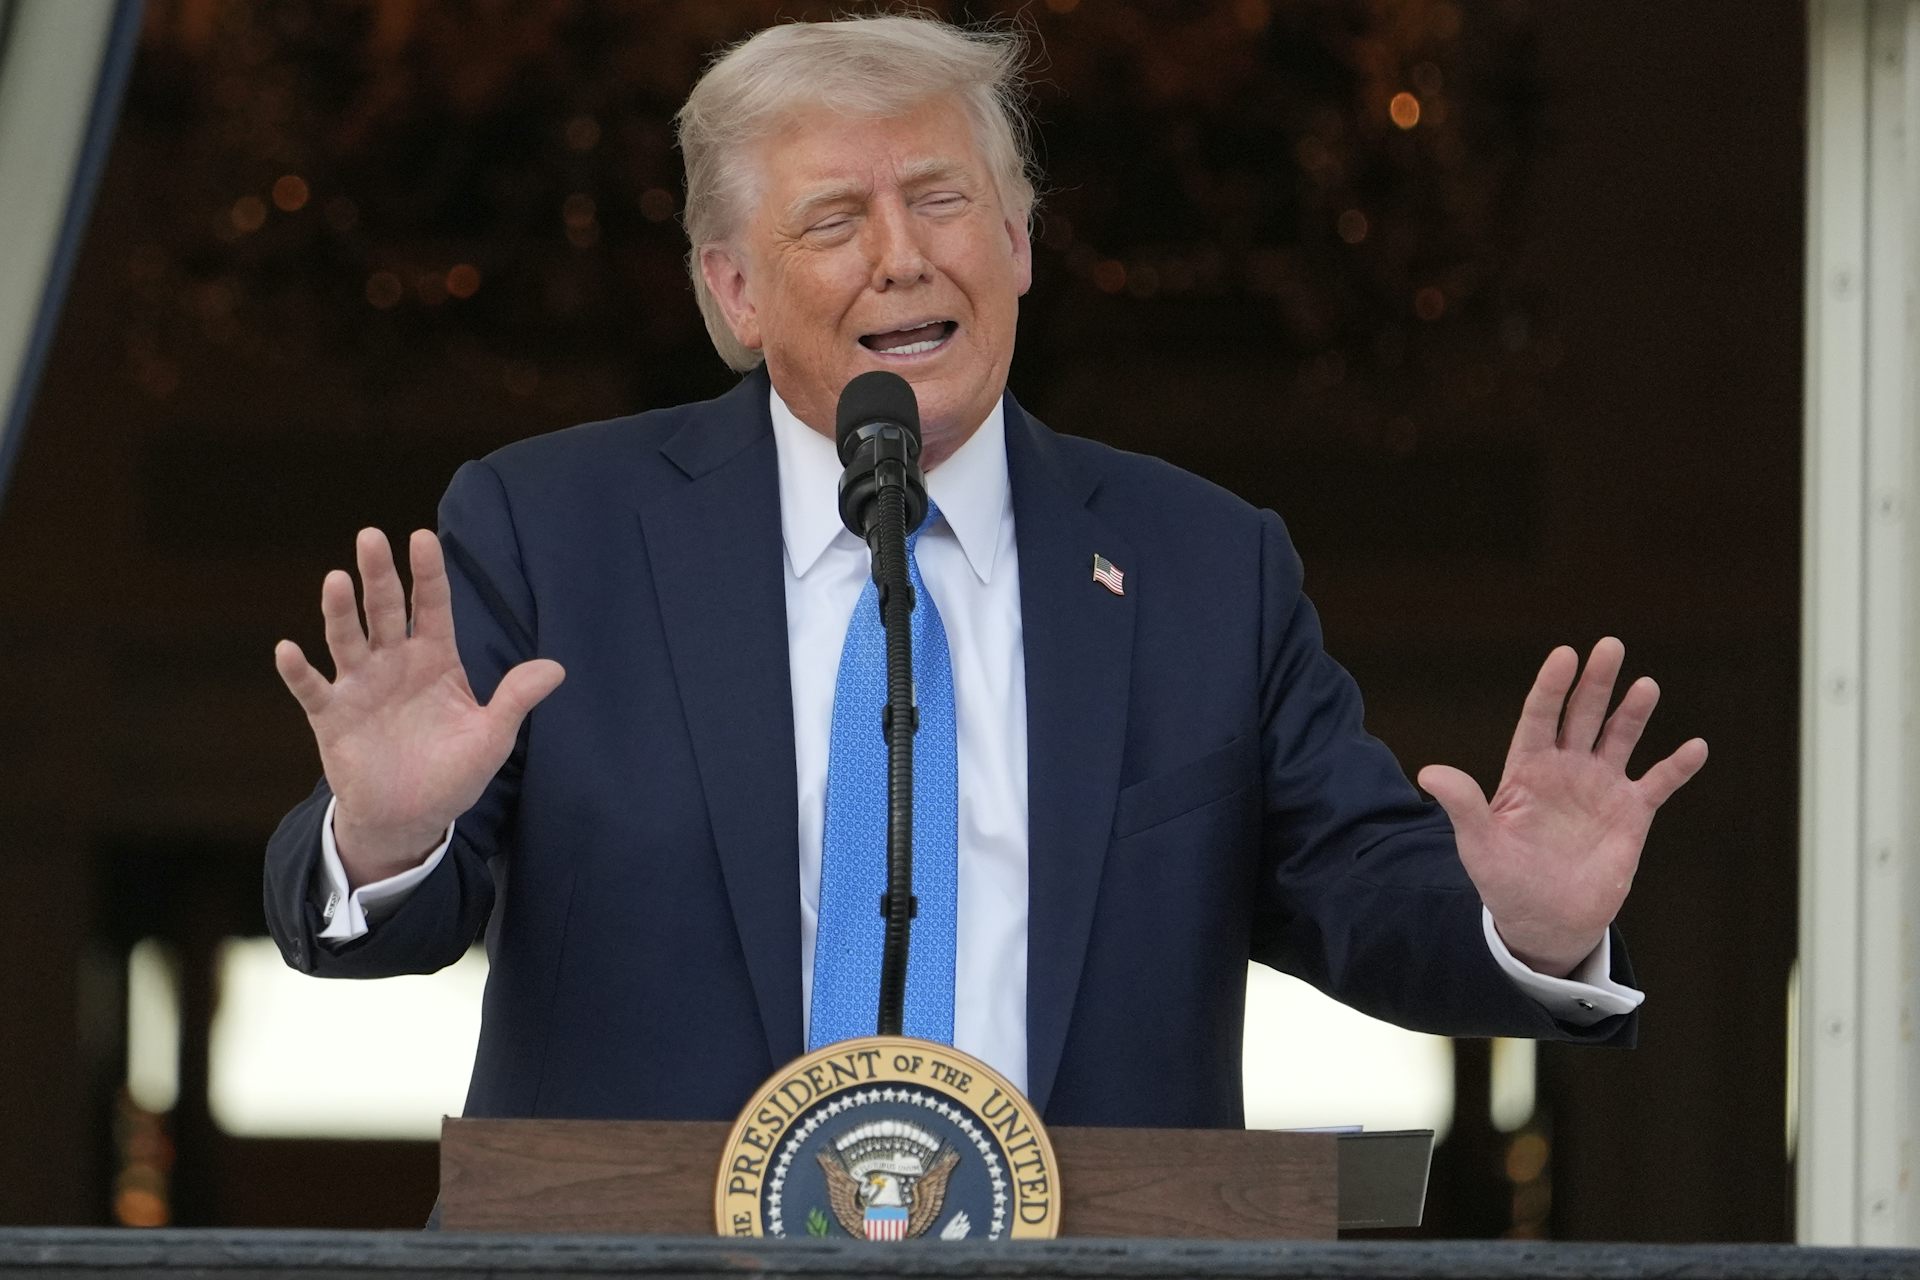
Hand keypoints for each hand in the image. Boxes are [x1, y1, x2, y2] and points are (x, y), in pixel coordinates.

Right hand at [273, 528, 564, 886]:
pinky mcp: (332, 716)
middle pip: (385, 609)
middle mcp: (394, 662)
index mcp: (435, 658)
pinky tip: (287, 650)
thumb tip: (558, 669)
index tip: (423, 537)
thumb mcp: (492, 737)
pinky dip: (299, 671)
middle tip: (371, 537)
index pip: (433, 606)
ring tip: (335, 581)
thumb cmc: (453, 772)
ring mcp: (360, 686)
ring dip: (339, 611)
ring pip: (347, 638)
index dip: (429, 573)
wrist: (412, 817)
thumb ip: (516, 699)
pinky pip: (312, 689)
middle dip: (379, 575)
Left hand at [1416, 638, 1706, 977]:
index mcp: (1527, 770)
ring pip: (1619, 738)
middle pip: (1582, 715)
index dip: (1551, 687)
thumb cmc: (1505, 880)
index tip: (1564, 655)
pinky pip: (1658, 784)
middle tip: (1610, 645)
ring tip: (1646, 685)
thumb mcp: (1479, 845)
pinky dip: (1676, 767)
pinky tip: (1696, 747)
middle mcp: (1566, 770)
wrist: (1545, 920)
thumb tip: (1429, 774)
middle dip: (1595, 682)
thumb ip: (1463, 806)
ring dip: (1633, 713)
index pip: (1540, 718)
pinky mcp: (1631, 815)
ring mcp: (1600, 788)